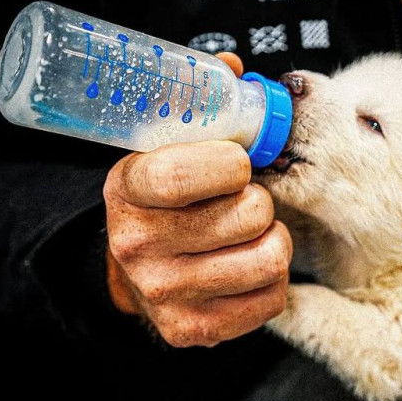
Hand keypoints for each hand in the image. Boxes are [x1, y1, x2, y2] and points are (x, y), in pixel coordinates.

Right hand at [103, 53, 291, 346]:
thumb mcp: (163, 149)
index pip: (184, 173)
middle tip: (248, 202)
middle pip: (246, 215)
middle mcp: (138, 247)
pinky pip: (271, 299)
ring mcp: (166, 294)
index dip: (231, 164)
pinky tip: (252, 267)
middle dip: (260, 202)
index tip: (239, 163)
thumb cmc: (165, 203)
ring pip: (267, 259)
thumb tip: (234, 69)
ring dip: (274, 241)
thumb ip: (196, 107)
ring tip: (255, 234)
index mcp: (127, 190)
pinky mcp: (196, 331)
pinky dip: (274, 280)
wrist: (136, 275)